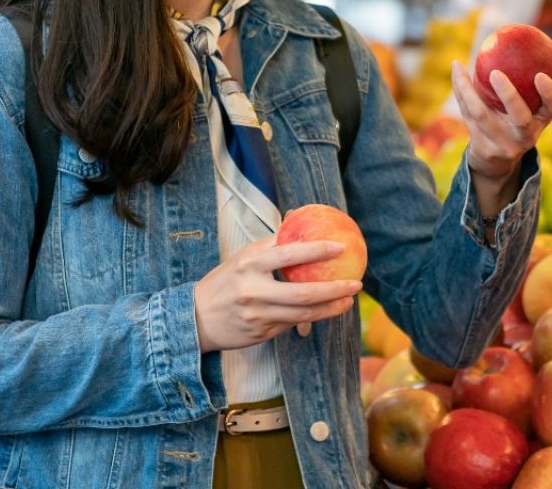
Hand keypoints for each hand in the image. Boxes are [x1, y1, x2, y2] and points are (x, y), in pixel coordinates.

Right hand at [193, 237, 361, 352]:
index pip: (288, 254)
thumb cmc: (227, 280)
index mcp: (249, 264)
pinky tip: (328, 310)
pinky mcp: (261, 333)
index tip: (340, 247)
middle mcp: (253, 290)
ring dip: (330, 308)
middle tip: (355, 283)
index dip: (316, 250)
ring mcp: (257, 315)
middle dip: (333, 289)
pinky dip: (312, 317)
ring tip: (349, 299)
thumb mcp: (244, 257)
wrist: (196, 318)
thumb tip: (300, 218)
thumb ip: (272, 243)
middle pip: (302, 293)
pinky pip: (293, 324)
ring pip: (303, 314)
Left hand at [450, 61, 551, 182]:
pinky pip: (467, 115)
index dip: (549, 93)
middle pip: (520, 117)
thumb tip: (521, 36)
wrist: (495, 161)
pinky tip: (457, 70)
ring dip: (468, 90)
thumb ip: (527, 81)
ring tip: (460, 67)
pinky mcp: (484, 148)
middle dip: (509, 96)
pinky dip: (460, 91)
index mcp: (542, 121)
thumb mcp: (527, 107)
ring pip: (482, 115)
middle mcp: (527, 136)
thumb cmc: (513, 121)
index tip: (540, 75)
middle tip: (496, 73)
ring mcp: (505, 145)